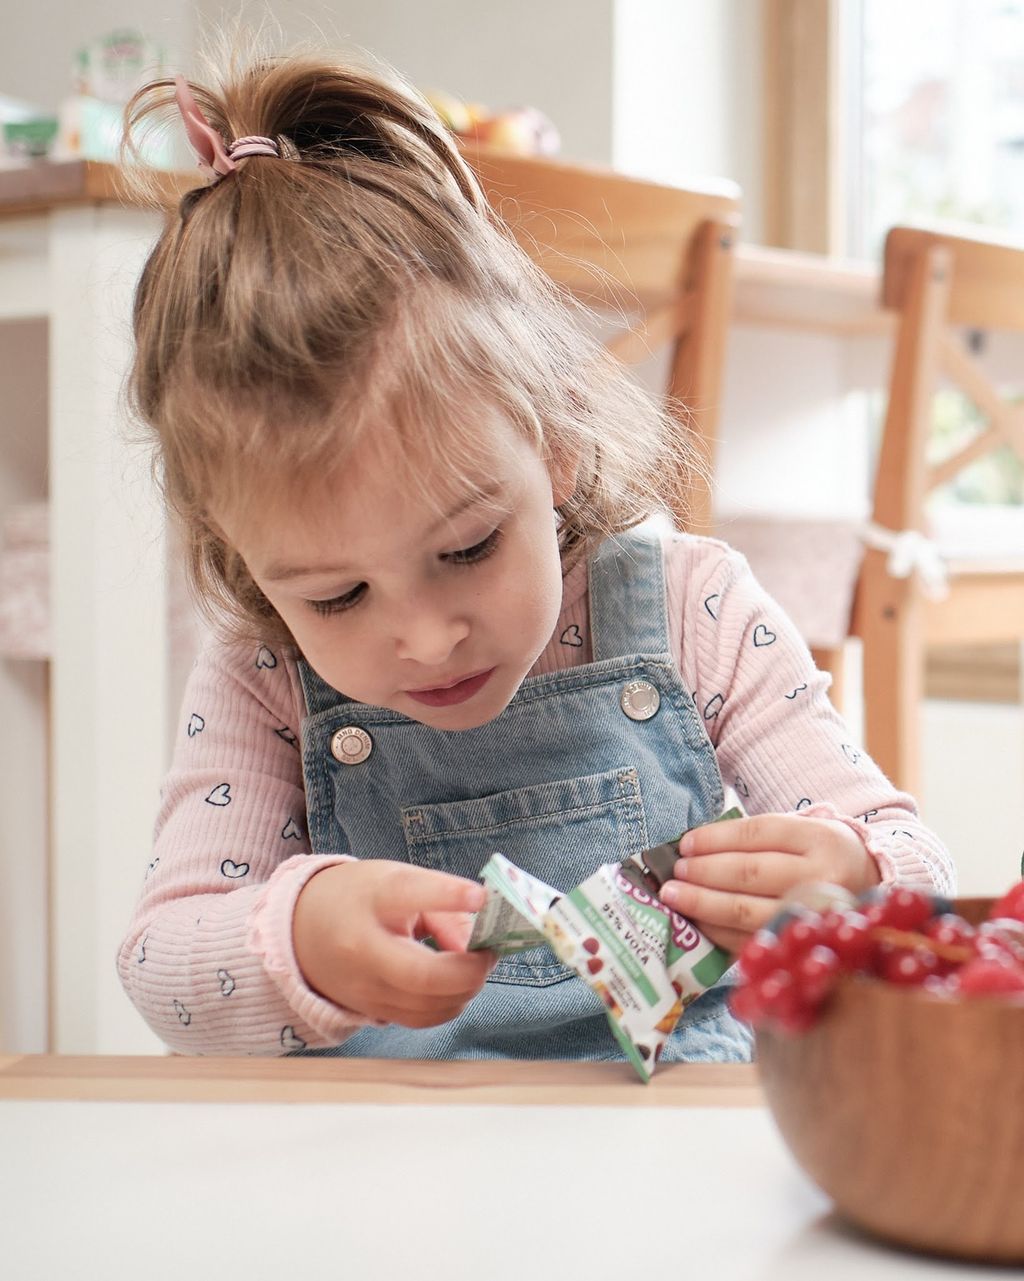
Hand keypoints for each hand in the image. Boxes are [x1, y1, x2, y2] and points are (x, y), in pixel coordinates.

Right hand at [293, 861, 495, 1026]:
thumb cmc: (358, 898)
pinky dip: (449, 1004)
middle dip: (471, 970)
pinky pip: (421, 1019)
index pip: (408, 893)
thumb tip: (478, 938)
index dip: (449, 895)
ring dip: (465, 989)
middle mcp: (363, 948)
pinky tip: (455, 985)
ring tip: (474, 966)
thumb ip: (441, 902)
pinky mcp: (370, 1012)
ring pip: (428, 1007)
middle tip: (489, 952)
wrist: (301, 930)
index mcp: (371, 899)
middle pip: (423, 975)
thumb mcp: (396, 880)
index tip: (481, 897)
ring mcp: (364, 987)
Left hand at [658, 814, 880, 954]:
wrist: (870, 885)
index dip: (717, 838)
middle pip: (750, 873)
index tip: (686, 843)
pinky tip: (697, 922)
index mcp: (819, 837)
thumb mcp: (799, 831)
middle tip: (674, 872)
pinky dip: (718, 932)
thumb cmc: (818, 854)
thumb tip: (693, 847)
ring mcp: (814, 916)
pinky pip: (752, 940)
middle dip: (704, 872)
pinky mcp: (802, 945)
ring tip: (675, 896)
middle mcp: (822, 876)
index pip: (758, 833)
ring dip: (704, 904)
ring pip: (748, 911)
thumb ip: (754, 837)